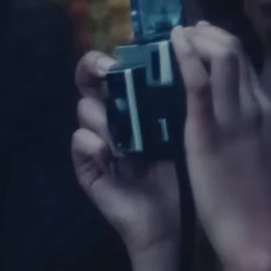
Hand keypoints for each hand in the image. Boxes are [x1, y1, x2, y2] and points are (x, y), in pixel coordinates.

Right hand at [72, 50, 181, 261]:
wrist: (182, 224)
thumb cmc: (188, 173)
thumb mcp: (190, 129)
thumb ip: (182, 93)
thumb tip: (190, 51)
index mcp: (138, 104)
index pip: (118, 68)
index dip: (118, 53)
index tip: (130, 46)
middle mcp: (115, 117)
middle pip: (89, 80)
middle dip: (93, 68)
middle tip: (106, 70)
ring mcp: (98, 142)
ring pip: (85, 109)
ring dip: (103, 114)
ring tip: (125, 129)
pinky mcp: (90, 169)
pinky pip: (79, 144)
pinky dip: (92, 144)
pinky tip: (109, 152)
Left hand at [170, 23, 270, 270]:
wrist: (258, 234)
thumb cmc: (257, 206)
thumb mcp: (263, 159)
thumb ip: (257, 136)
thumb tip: (253, 121)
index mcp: (267, 115)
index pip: (247, 66)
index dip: (224, 46)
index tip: (204, 39)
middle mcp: (254, 108)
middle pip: (236, 53)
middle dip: (209, 34)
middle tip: (188, 30)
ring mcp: (234, 118)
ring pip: (222, 58)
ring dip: (198, 39)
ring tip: (177, 34)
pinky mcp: (209, 132)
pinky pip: (201, 83)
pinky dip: (187, 57)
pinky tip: (174, 44)